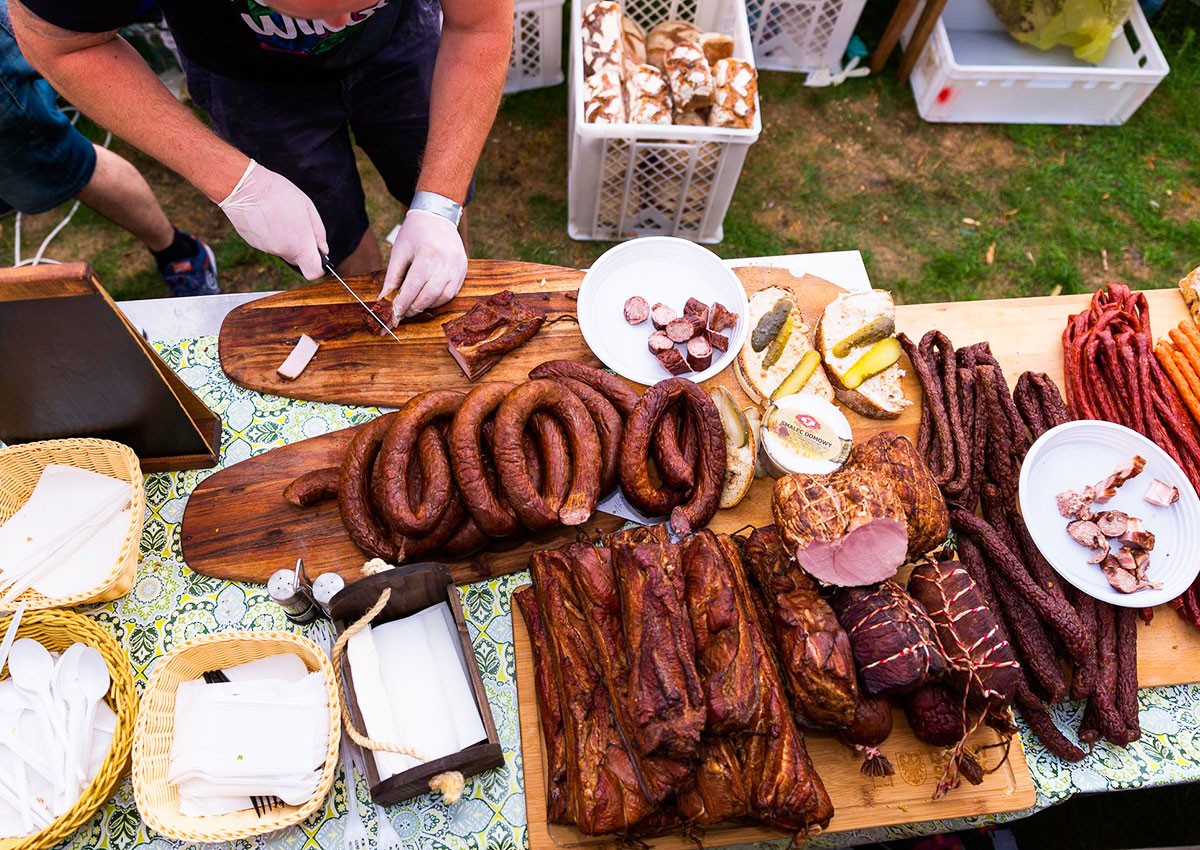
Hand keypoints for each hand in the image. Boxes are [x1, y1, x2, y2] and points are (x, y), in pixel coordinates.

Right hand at [218, 159, 327, 279]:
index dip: (318, 268)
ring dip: (284, 238)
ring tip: (280, 216)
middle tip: (298, 226)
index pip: (313, 273)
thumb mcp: (308, 209)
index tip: (319, 257)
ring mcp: (266, 249)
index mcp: (300, 245)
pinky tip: (267, 217)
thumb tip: (323, 250)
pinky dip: (270, 234)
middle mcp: (282, 251)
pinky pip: (268, 243)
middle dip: (301, 248)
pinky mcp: (253, 243)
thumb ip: (318, 233)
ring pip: (282, 250)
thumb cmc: (279, 194)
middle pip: (297, 260)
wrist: (245, 187)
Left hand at [380, 209, 466, 322]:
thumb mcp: (399, 251)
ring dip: (428, 305)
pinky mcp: (463, 269)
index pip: (414, 286)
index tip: (395, 313)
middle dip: (415, 307)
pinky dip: (439, 299)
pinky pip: (453, 292)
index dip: (403, 303)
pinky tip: (429, 298)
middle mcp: (446, 262)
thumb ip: (392, 277)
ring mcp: (457, 266)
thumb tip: (383, 298)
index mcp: (427, 254)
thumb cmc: (415, 232)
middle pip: (430, 295)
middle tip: (403, 313)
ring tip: (415, 305)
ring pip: (443, 296)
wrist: (437, 216)